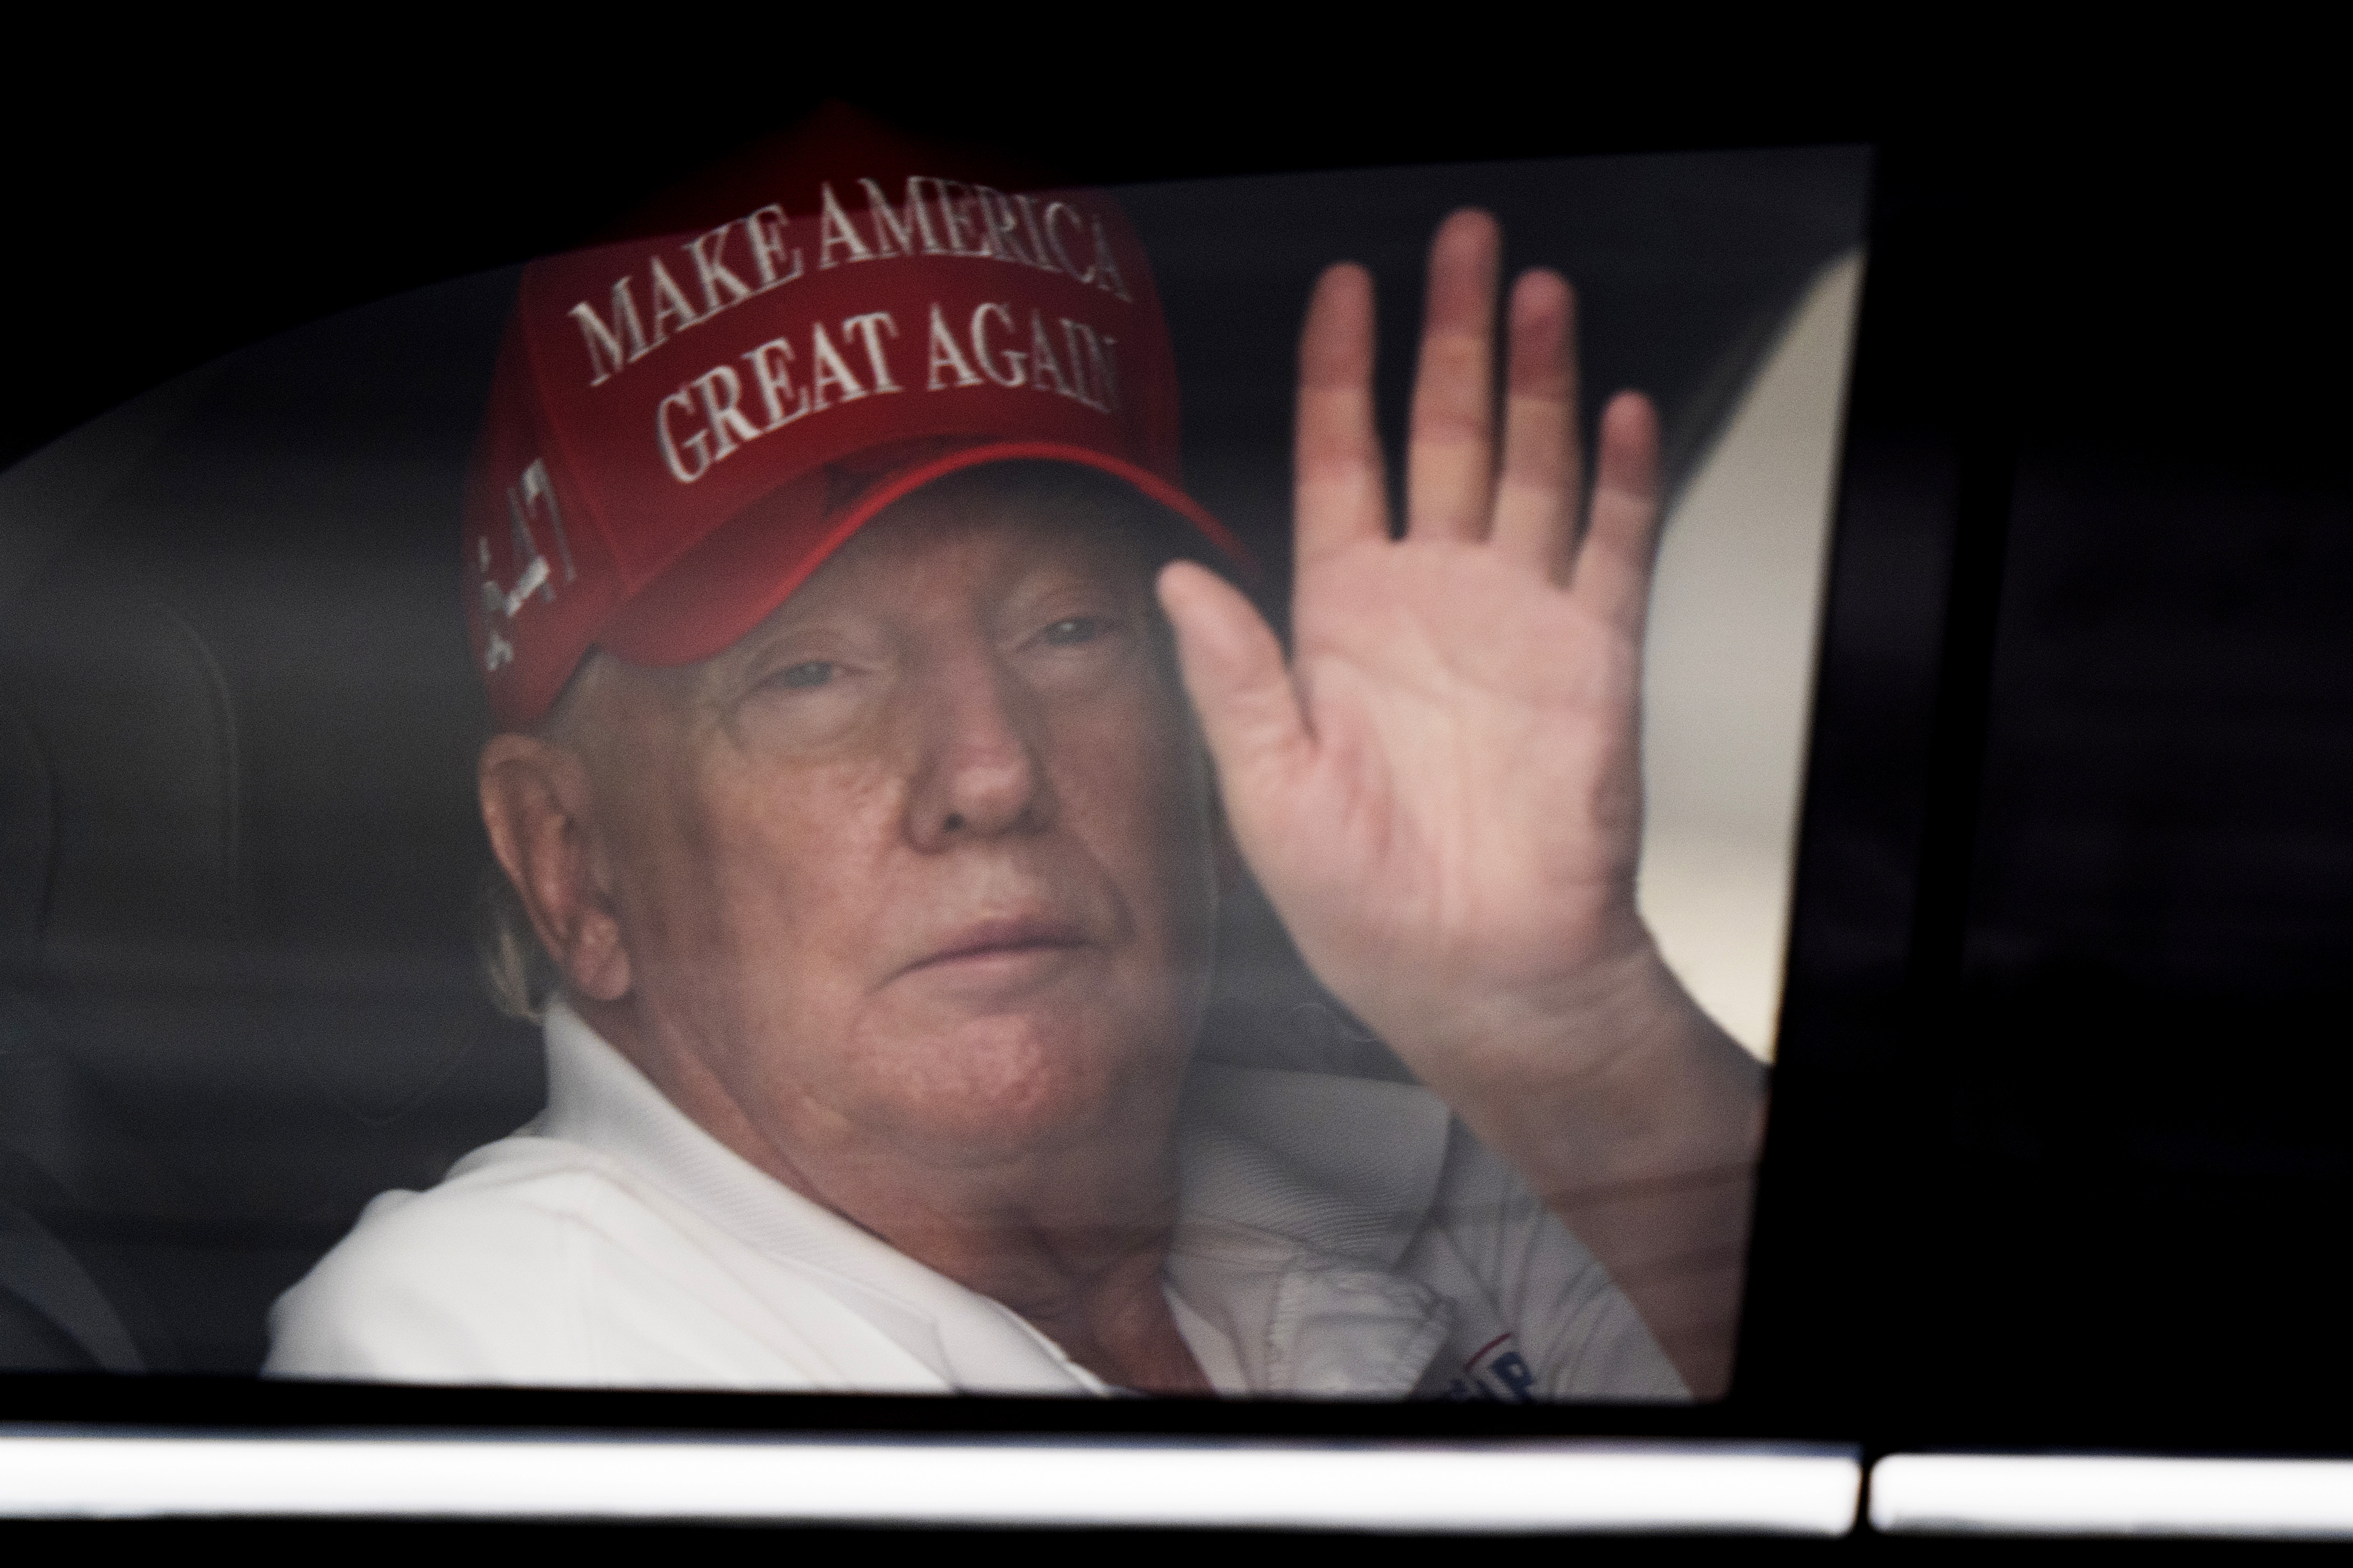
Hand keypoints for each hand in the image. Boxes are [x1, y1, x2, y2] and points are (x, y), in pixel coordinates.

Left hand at [1158, 210, 1762, 1397]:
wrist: (1480, 973)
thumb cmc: (1368, 907)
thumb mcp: (1267, 790)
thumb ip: (1229, 677)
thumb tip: (1174, 577)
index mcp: (1342, 619)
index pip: (1341, 461)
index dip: (1341, 372)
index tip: (1342, 289)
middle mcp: (1430, 599)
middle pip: (1442, 433)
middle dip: (1452, 334)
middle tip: (1462, 244)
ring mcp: (1517, 618)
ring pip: (1529, 465)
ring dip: (1536, 378)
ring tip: (1537, 294)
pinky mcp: (1593, 654)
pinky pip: (1612, 544)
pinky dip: (1619, 476)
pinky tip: (1613, 412)